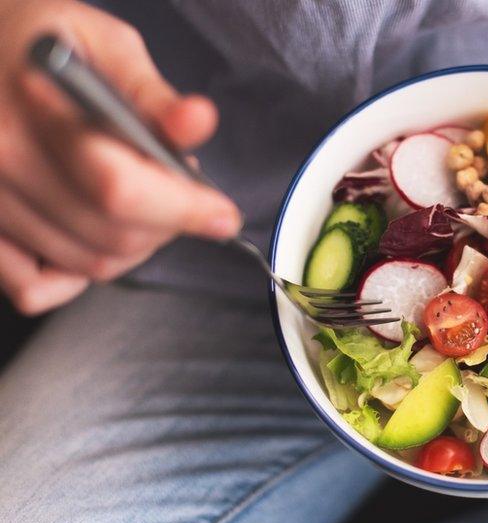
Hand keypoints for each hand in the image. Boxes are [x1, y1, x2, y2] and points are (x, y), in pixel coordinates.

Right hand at [0, 0, 239, 314]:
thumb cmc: (39, 39)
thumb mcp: (102, 42)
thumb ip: (151, 92)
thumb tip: (198, 122)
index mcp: (33, 108)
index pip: (118, 188)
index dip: (182, 209)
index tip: (222, 214)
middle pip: (110, 235)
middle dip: (168, 224)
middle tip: (178, 189)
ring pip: (85, 263)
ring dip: (135, 246)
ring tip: (140, 199)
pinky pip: (34, 287)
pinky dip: (76, 276)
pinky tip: (91, 233)